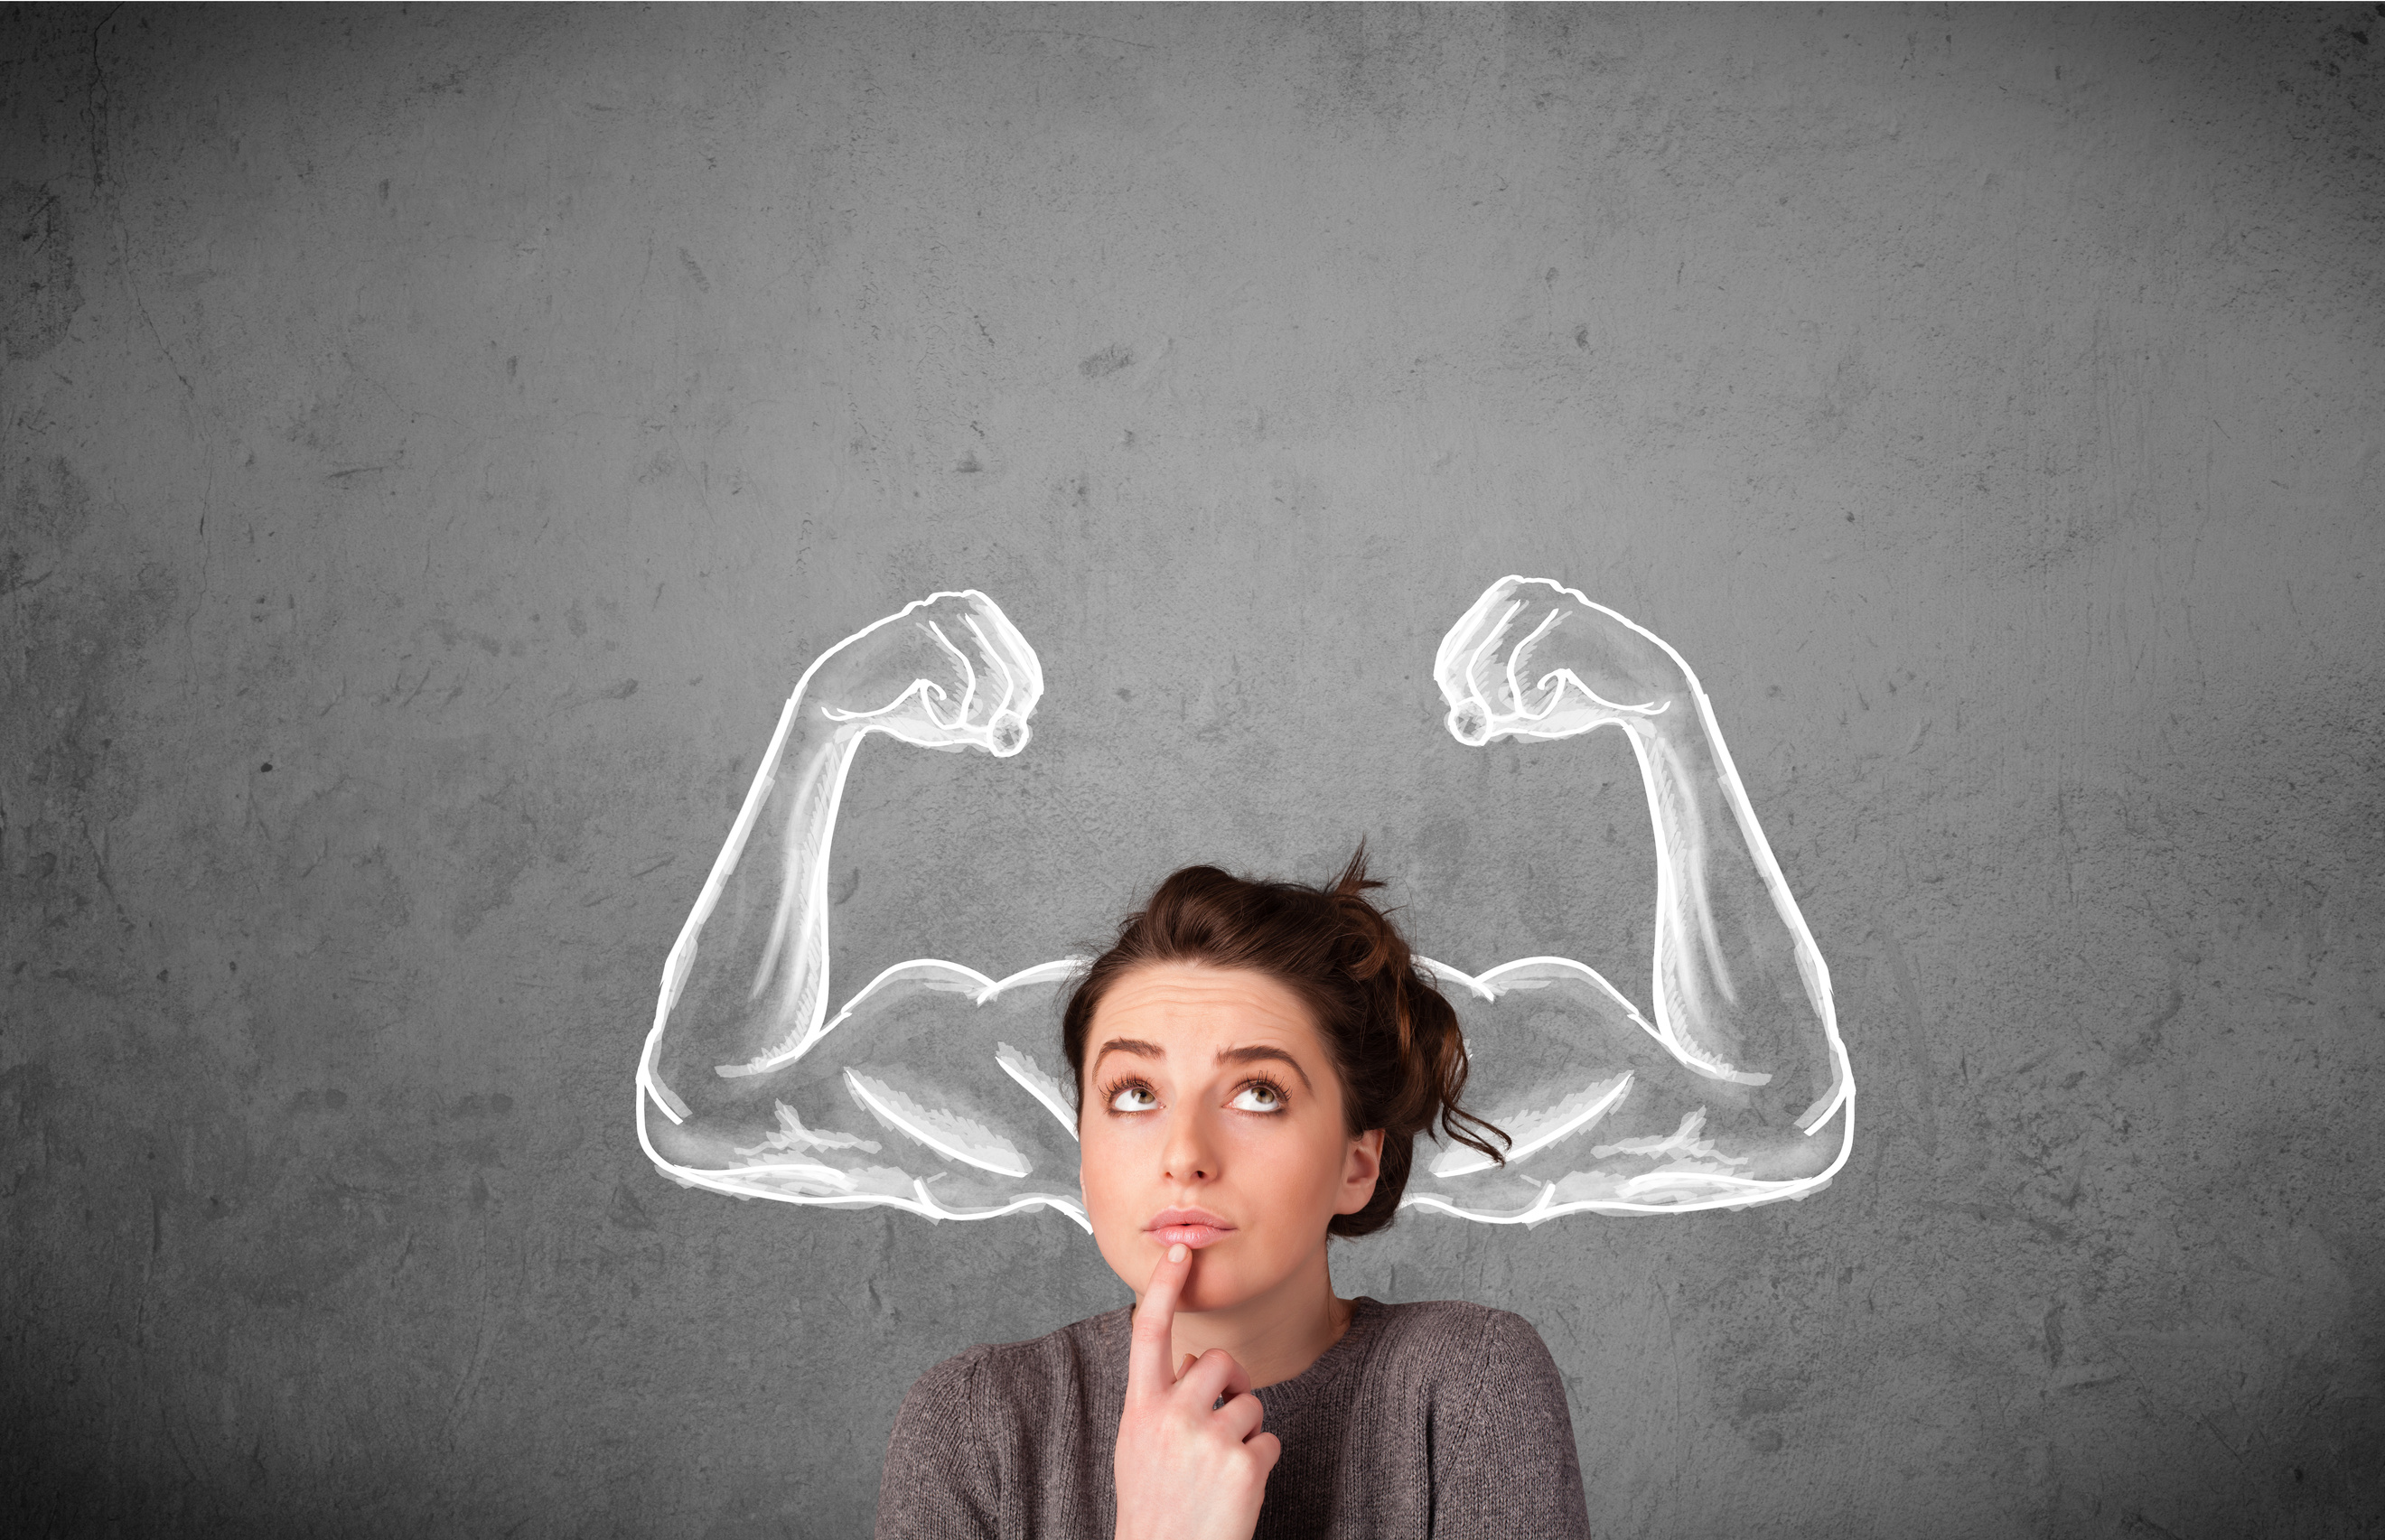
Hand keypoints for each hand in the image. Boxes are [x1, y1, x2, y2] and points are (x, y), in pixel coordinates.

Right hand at [802, 590, 1042, 755]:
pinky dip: (949, 707)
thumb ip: (988, 727)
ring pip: (990, 674)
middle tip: (984, 734)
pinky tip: (926, 703)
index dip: (1022, 702)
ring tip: (949, 721)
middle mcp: (963, 607)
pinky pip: (958, 679)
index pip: (1025, 663)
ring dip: (975, 712)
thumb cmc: (904, 706)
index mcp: (980, 620)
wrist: (843, 702)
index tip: (1005, 728)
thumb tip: (1018, 733)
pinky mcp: (919, 631)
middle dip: (1004, 709)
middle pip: (1014, 667)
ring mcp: (941, 615)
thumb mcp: (955, 722)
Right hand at [1113, 1244, 1278, 1539]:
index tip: (1178, 1253)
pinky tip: (1236, 1491)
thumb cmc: (1155, 1506)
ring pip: (1251, 1402)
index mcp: (1140, 1409)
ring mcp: (1208, 1439)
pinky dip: (1260, 1463)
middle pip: (1219, 1361)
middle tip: (1223, 1418)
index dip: (1164, 1289)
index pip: (1149, 1333)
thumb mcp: (1139, 1447)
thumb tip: (1194, 1363)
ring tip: (1220, 1470)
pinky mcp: (1244, 1464)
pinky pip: (1269, 1440)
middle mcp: (1171, 1416)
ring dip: (1245, 1431)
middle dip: (1231, 1383)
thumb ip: (1160, 1401)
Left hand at [1434, 575, 1685, 745]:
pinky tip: (1550, 698)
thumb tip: (1455, 720)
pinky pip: (1523, 665)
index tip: (1471, 713)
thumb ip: (1490, 716)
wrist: (1644, 696)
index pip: (1454, 647)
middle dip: (1474, 695)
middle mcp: (1524, 596)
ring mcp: (1547, 604)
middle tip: (1496, 721)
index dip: (1454, 687)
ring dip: (1502, 698)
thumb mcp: (1526, 712)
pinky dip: (1529, 696)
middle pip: (1465, 652)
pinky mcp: (1570, 620)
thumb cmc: (1580, 697)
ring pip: (1490, 658)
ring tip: (1528, 711)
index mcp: (1507, 608)